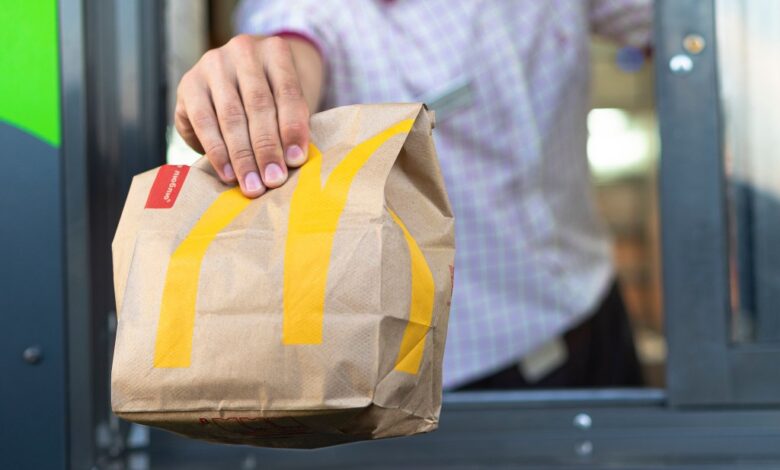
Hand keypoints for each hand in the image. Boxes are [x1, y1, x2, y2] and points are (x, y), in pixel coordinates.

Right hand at [175, 34, 315, 196]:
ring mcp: (213, 64)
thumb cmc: (273, 97)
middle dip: (266, 148)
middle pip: (258, 105)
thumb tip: (291, 163)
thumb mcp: (287, 102)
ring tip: (252, 185)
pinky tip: (228, 174)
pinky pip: (204, 123)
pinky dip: (217, 152)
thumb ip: (291, 124)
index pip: (287, 92)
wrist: (238, 77)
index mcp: (276, 51)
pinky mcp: (190, 84)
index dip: (292, 128)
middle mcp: (243, 52)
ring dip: (242, 156)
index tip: (296, 160)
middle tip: (273, 180)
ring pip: (230, 117)